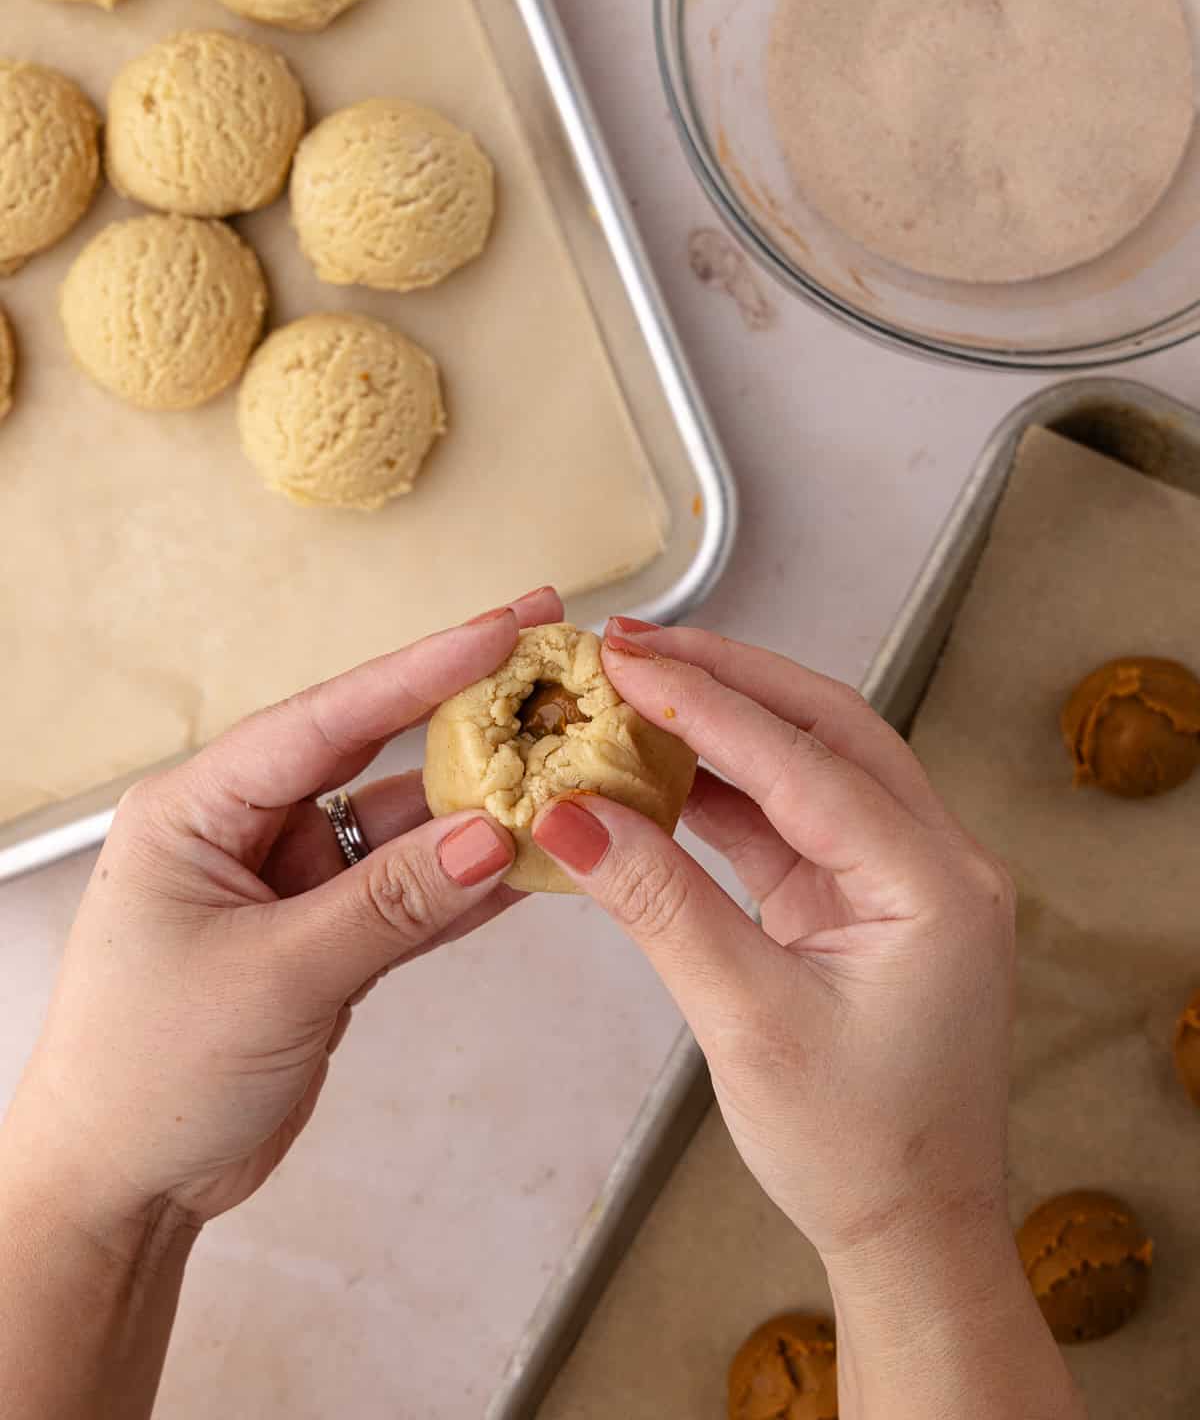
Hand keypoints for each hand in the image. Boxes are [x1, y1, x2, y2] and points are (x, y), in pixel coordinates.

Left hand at [0, 587, 562, 1247]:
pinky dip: (467, 886)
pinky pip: (411, 894)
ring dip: (479, 812)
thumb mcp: (271, 979)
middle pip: (371, 754)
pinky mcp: (327, 938)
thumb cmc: (146, 1076)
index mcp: (199, 808)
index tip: (501, 630)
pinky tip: (533, 863)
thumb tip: (491, 838)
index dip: (419, 671)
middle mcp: (247, 829)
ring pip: (404, 829)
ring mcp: (292, 884)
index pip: (324, 720)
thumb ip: (386, 904)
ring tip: (563, 769)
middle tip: (546, 666)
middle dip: (459, 715)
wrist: (121, 1188)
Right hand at [532, 621, 1082, 1419]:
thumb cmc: (851, 1146)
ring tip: (636, 688)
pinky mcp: (864, 899)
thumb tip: (568, 814)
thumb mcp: (744, 1021)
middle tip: (631, 644)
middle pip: (828, 729)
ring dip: (726, 724)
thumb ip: (659, 903)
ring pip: (811, 762)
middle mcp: (935, 861)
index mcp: (934, 885)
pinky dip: (728, 788)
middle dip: (728, 678)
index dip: (708, 704)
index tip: (624, 661)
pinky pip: (793, 817)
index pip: (806, 762)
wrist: (910, 1230)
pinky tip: (664, 767)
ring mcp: (903, 876)